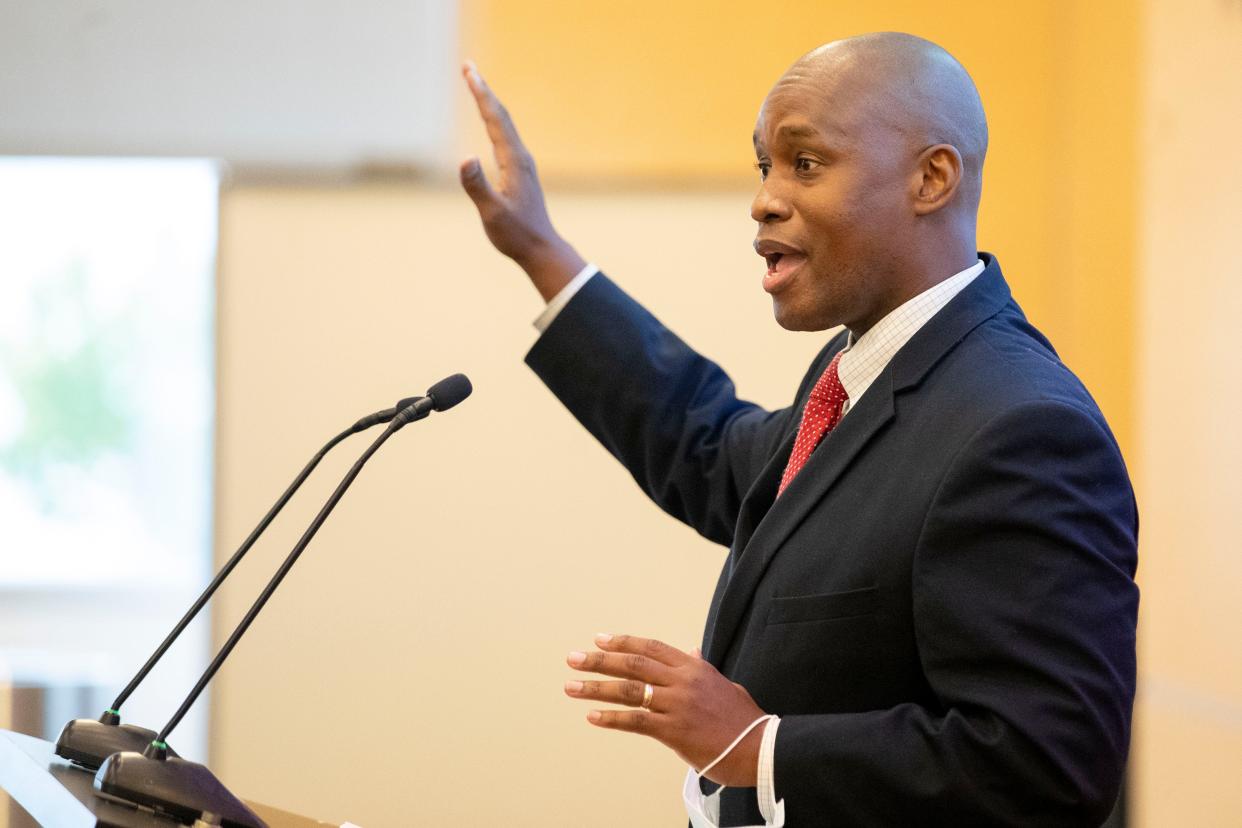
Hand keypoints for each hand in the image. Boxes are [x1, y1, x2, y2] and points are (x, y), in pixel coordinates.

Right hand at [459, 61, 585, 299]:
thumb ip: (478, 186)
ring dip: (489, 104)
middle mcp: (520, 157)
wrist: (541, 249)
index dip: (481, 94)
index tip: (469, 72)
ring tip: (476, 87)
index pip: (495, 119)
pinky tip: (491, 124)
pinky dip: (494, 122)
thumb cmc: (516, 234)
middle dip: (483, 90)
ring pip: (504, 125)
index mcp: (514, 161)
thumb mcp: (493, 213)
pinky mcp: (519, 173)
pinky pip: (505, 138)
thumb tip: (465, 159)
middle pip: (501, 115)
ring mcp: (521, 164)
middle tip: (468, 67)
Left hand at [565, 633, 766, 786]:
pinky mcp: (674, 730)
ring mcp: (677, 705)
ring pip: (629, 690)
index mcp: (694, 668)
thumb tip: (692, 652)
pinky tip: (593, 716)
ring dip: (596, 687)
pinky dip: (612, 718)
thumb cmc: (744, 720)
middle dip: (600, 660)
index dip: (624, 642)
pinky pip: (636, 720)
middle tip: (574, 658)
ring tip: (572, 686)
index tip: (600, 639)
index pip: (652, 648)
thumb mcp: (724, 685)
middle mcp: (683, 681)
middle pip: (633, 664)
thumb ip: (703, 669)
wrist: (759, 748)